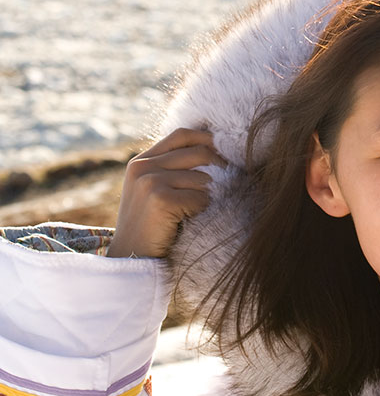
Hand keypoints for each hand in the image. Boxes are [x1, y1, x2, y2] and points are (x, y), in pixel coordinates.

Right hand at [108, 128, 225, 257]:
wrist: (132, 261)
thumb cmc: (154, 227)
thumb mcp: (158, 190)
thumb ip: (177, 169)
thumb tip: (221, 151)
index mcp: (142, 161)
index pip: (183, 135)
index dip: (210, 139)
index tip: (229, 152)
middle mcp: (142, 167)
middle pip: (199, 152)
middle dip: (221, 167)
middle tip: (232, 182)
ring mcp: (149, 181)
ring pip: (204, 177)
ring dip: (211, 195)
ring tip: (201, 210)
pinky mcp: (159, 199)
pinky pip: (201, 197)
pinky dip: (204, 209)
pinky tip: (191, 221)